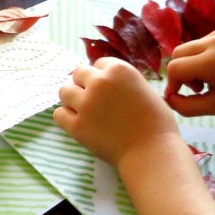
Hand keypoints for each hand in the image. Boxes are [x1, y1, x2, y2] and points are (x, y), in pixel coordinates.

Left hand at [53, 57, 179, 167]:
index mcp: (119, 70)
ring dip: (72, 99)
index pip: (98, 64)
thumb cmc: (156, 122)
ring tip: (84, 110)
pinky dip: (66, 117)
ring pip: (64, 91)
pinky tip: (78, 123)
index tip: (108, 90)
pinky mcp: (76, 125)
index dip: (102, 76)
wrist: (152, 151)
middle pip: (78, 74)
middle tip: (93, 100)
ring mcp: (86, 103)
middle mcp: (100, 82)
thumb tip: (104, 80)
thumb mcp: (144, 89)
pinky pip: (59, 114)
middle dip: (84, 84)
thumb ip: (122, 82)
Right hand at [164, 25, 214, 115]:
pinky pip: (203, 42)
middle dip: (181, 72)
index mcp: (212, 61)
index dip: (172, 84)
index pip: (174, 68)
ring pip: (189, 47)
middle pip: (178, 54)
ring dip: (193, 64)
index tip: (181, 96)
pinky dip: (204, 56)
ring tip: (210, 78)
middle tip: (198, 87)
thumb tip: (167, 98)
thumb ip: (185, 106)